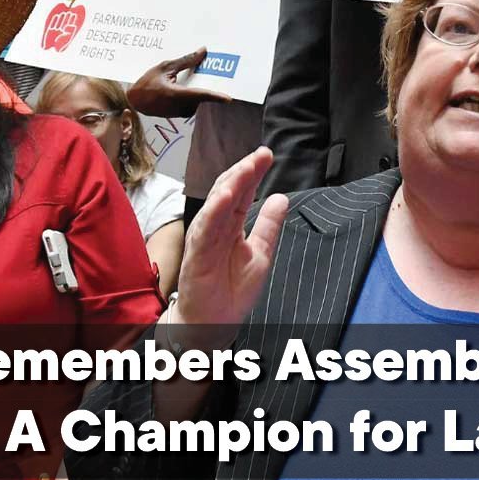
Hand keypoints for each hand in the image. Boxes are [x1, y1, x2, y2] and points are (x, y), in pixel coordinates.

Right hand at [127, 48, 231, 117]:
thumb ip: (185, 61)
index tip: (228, 98)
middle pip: (202, 95)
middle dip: (208, 84)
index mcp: (176, 95)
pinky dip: (193, 94)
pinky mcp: (181, 113)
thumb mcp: (164, 67)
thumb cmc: (147, 83)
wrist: (135, 102)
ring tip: (194, 75)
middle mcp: (181, 106)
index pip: (200, 95)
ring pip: (198, 99)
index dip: (215, 96)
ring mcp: (181, 112)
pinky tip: (186, 85)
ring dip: (198, 89)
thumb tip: (203, 51)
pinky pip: (193, 102)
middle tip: (215, 71)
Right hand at [173, 147, 287, 344]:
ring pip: (216, 205)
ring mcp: (204, 239)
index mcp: (231, 226)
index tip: (267, 155)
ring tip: (246, 168)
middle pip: (228, 191)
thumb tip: (281, 198)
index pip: (242, 193)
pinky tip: (225, 197)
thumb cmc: (231, 291)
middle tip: (261, 155)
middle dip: (244, 171)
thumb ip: (269, 226)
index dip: (253, 173)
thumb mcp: (260, 254)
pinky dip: (214, 211)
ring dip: (231, 184)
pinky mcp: (196, 255)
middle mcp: (216, 228)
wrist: (213, 324)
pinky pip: (205, 229)